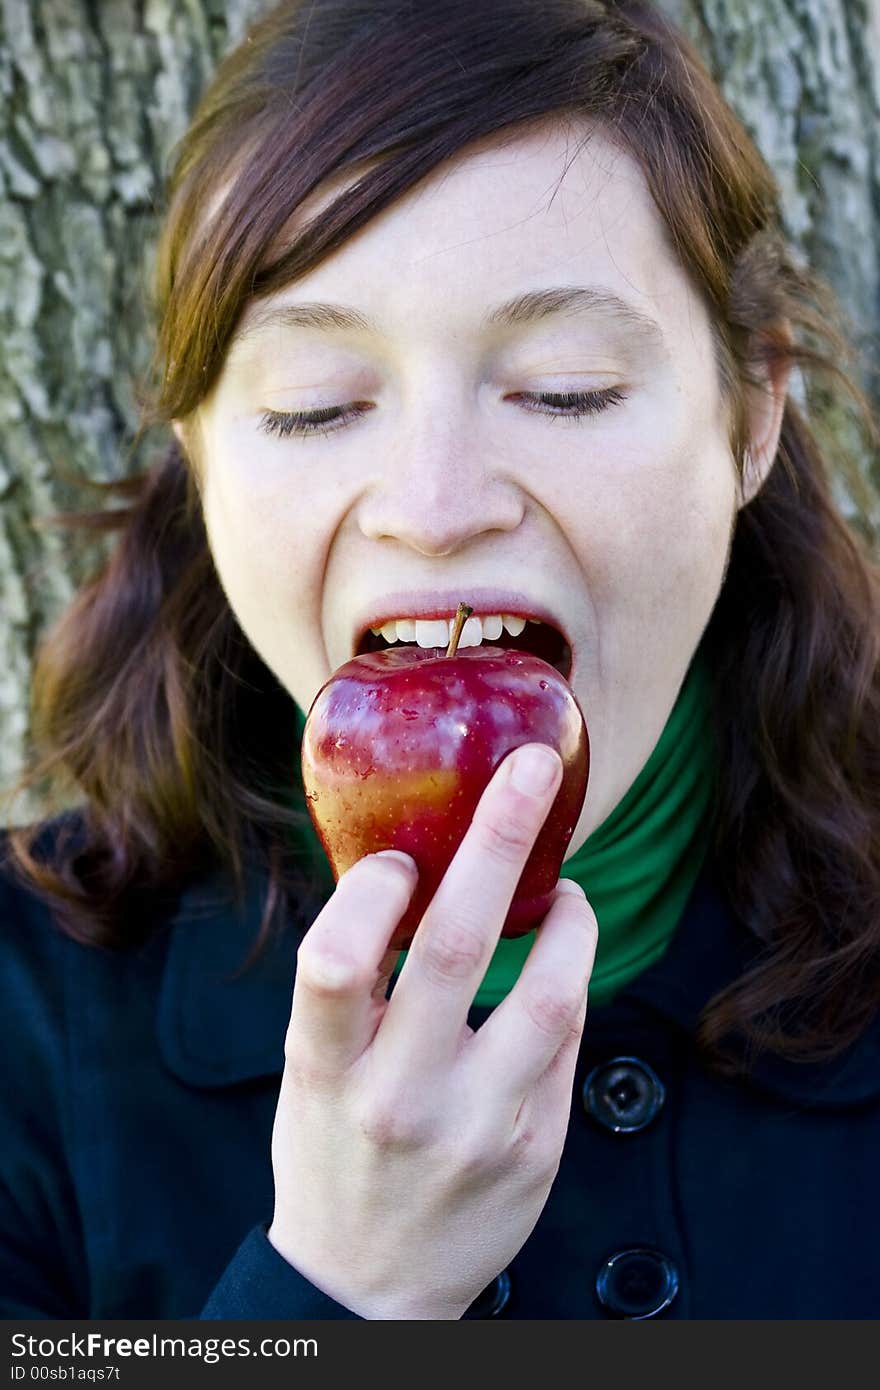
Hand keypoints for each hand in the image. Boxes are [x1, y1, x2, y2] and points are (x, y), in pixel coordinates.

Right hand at [267, 742, 597, 1318]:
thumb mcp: (311, 1074)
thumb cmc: (333, 1151)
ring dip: (570, 922)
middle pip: (458, 949)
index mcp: (326, 1072)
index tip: (397, 856)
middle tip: (527, 773)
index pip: (336, 962)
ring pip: (550, 997)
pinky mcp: (537, 1151)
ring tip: (565, 891)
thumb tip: (409, 869)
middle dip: (498, 841)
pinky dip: (570, 984)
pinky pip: (568, 1042)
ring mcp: (479, 1128)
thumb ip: (351, 990)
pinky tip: (561, 965)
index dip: (371, 890)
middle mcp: (403, 1099)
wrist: (369, 1288)